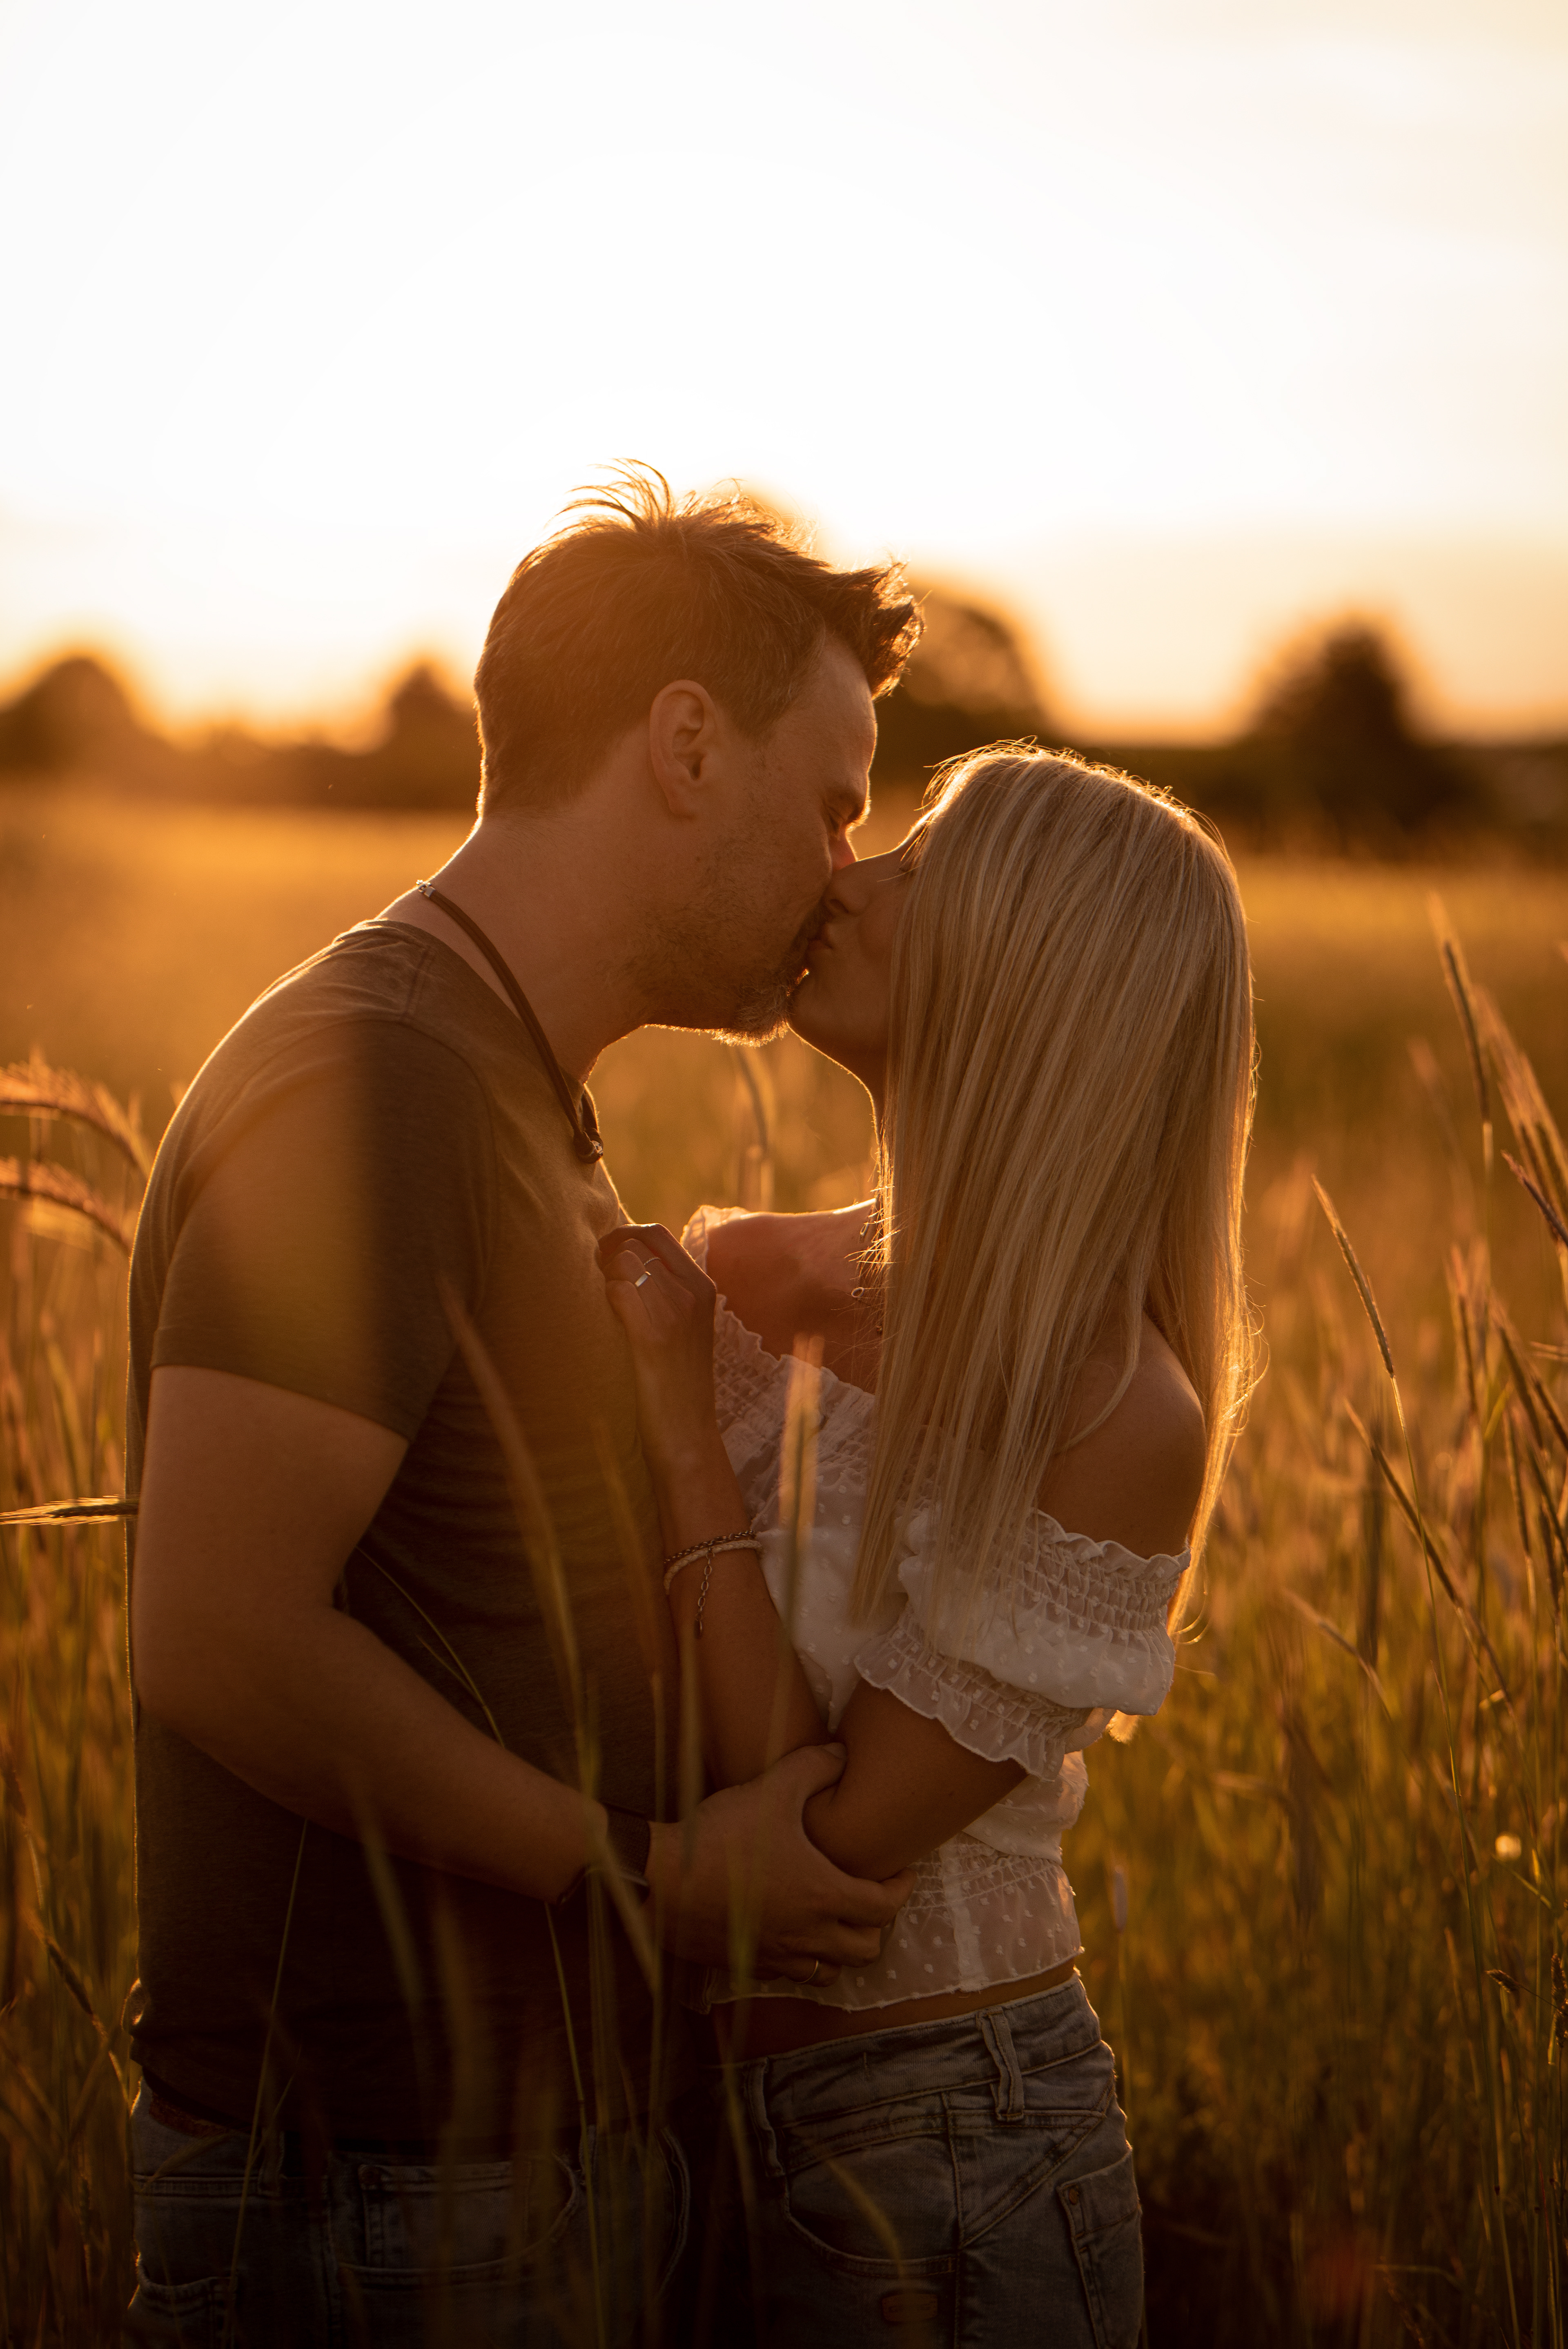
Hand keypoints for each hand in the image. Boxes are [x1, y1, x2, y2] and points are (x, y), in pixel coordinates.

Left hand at [597, 1222, 722, 1475]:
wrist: (687, 1434)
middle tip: (592, 1276)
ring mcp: (676, 1313)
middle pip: (638, 1240)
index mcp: (702, 1286)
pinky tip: (604, 1320)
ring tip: (599, 1302)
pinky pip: (617, 1291)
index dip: (622, 1236)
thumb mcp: (684, 1327)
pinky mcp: (654, 1338)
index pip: (657, 1233)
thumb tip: (621, 1258)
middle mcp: (693, 1293)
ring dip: (603, 1275)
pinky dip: (603, 1298)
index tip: (604, 1258)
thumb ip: (664, 1290)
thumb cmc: (675, 1382)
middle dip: (607, 1250)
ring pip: (624, 1261)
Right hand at [645, 1743, 913, 1982]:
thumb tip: (842, 1752)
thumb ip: (812, 1767)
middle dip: (877, 1926)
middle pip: (866, 1950)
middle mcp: (807, 1935)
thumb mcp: (771, 1790)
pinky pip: (789, 1975)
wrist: (660, 1882)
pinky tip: (790, 1934)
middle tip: (870, 1897)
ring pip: (830, 1972)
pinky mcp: (747, 1965)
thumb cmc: (721, 1838)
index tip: (903, 1874)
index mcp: (822, 1895)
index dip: (901, 1890)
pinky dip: (801, 1960)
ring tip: (836, 1922)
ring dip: (841, 1950)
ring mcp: (776, 1955)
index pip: (883, 1907)